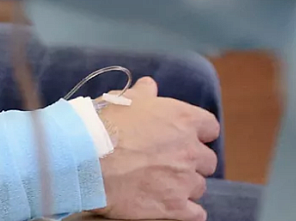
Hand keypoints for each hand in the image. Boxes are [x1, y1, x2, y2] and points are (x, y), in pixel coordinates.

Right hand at [96, 77, 220, 220]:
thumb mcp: (124, 100)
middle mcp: (189, 150)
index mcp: (183, 120)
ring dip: (184, 186)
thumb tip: (150, 86)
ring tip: (161, 184)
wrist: (86, 158)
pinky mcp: (174, 207)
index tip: (185, 137)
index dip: (198, 133)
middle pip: (207, 160)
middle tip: (170, 163)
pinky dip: (187, 211)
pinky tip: (171, 205)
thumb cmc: (104, 125)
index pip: (209, 127)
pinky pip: (196, 213)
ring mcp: (184, 180)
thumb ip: (143, 93)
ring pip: (199, 186)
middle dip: (192, 162)